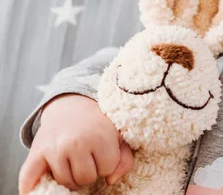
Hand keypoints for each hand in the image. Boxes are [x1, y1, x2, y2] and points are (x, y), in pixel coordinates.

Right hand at [18, 94, 133, 193]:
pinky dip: (30, 187)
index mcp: (100, 136)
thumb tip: (110, 181)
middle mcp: (75, 142)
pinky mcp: (36, 151)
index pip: (107, 170)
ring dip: (71, 176)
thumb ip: (124, 160)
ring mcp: (54, 148)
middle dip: (90, 171)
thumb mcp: (118, 136)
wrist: (72, 105)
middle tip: (89, 156)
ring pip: (65, 182)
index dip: (107, 163)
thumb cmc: (98, 124)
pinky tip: (33, 191)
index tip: (105, 151)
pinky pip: (29, 178)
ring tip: (75, 161)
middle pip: (86, 178)